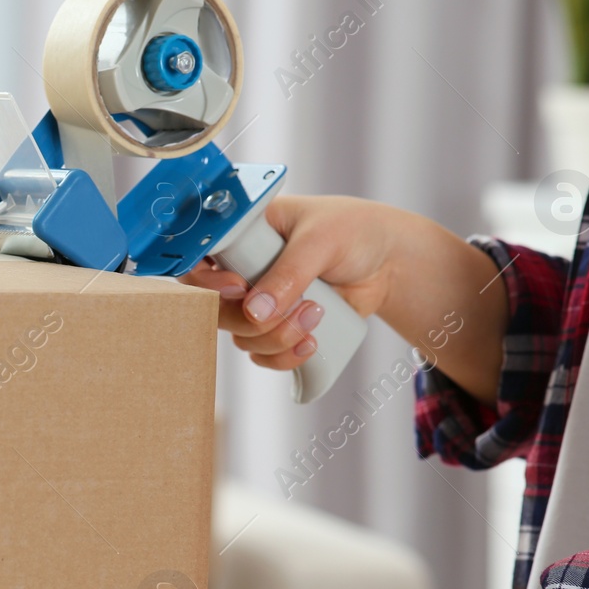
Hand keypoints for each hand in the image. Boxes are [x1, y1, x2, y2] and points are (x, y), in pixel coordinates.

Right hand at [180, 195, 402, 372]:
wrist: (389, 261)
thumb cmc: (354, 231)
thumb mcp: (321, 240)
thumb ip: (289, 272)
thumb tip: (255, 312)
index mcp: (243, 233)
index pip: (199, 260)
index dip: (208, 282)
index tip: (240, 289)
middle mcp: (243, 269)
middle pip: (217, 309)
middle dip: (253, 319)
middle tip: (295, 305)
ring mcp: (259, 301)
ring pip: (242, 337)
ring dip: (277, 337)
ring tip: (317, 313)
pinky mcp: (278, 326)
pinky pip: (263, 356)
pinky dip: (283, 358)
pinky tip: (311, 343)